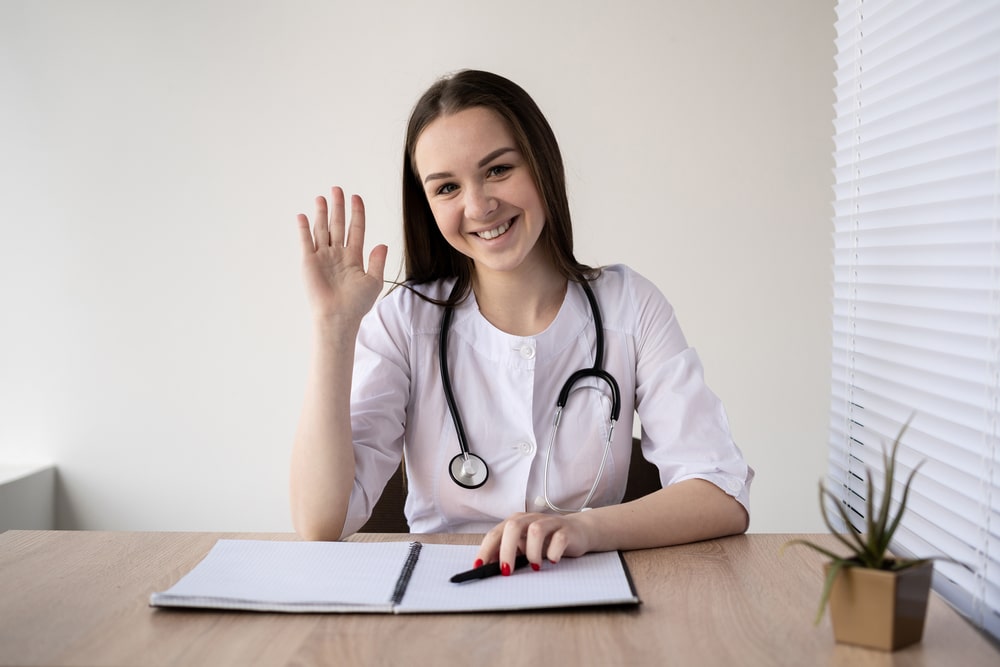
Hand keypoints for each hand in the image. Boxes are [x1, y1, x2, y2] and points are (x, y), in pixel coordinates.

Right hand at [297, 187, 387, 324]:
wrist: (338, 316)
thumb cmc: (356, 303)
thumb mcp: (374, 281)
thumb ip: (377, 261)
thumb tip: (382, 244)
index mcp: (354, 257)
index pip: (356, 229)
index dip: (356, 213)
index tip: (356, 197)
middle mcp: (337, 254)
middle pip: (338, 225)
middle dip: (338, 207)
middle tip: (337, 189)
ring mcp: (322, 257)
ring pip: (322, 229)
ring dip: (322, 213)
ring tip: (322, 198)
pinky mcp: (309, 262)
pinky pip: (306, 241)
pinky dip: (304, 228)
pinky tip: (303, 215)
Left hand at [474, 512, 593, 574]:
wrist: (577, 531)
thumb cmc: (546, 541)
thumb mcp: (524, 547)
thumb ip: (508, 552)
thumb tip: (487, 566)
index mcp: (516, 522)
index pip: (496, 533)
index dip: (486, 549)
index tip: (479, 567)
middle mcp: (530, 519)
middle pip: (513, 527)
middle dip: (506, 551)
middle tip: (506, 571)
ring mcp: (549, 522)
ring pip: (535, 531)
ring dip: (532, 552)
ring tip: (535, 567)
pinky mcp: (566, 530)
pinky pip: (559, 538)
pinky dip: (554, 552)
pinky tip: (553, 560)